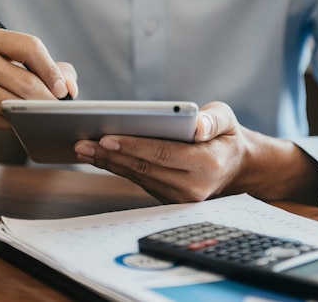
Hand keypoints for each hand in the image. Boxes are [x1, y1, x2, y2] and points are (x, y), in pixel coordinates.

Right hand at [0, 28, 77, 140]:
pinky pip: (3, 120)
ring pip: (15, 103)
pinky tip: (22, 123)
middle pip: (26, 80)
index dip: (52, 70)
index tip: (63, 90)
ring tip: (44, 116)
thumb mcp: (15, 63)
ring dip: (35, 113)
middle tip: (58, 109)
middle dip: (48, 98)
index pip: (31, 47)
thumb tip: (70, 88)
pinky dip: (18, 124)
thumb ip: (51, 68)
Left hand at [75, 101, 317, 204]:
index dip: (133, 146)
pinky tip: (99, 156)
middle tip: (82, 142)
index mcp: (207, 165)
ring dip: (108, 163)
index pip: (163, 154)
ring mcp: (179, 197)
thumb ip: (213, 120)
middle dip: (110, 155)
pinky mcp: (168, 198)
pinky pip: (139, 181)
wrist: (235, 168)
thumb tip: (196, 126)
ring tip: (83, 148)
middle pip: (144, 168)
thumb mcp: (227, 120)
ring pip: (137, 177)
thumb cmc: (226, 137)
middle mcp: (192, 187)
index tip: (107, 138)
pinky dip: (118, 167)